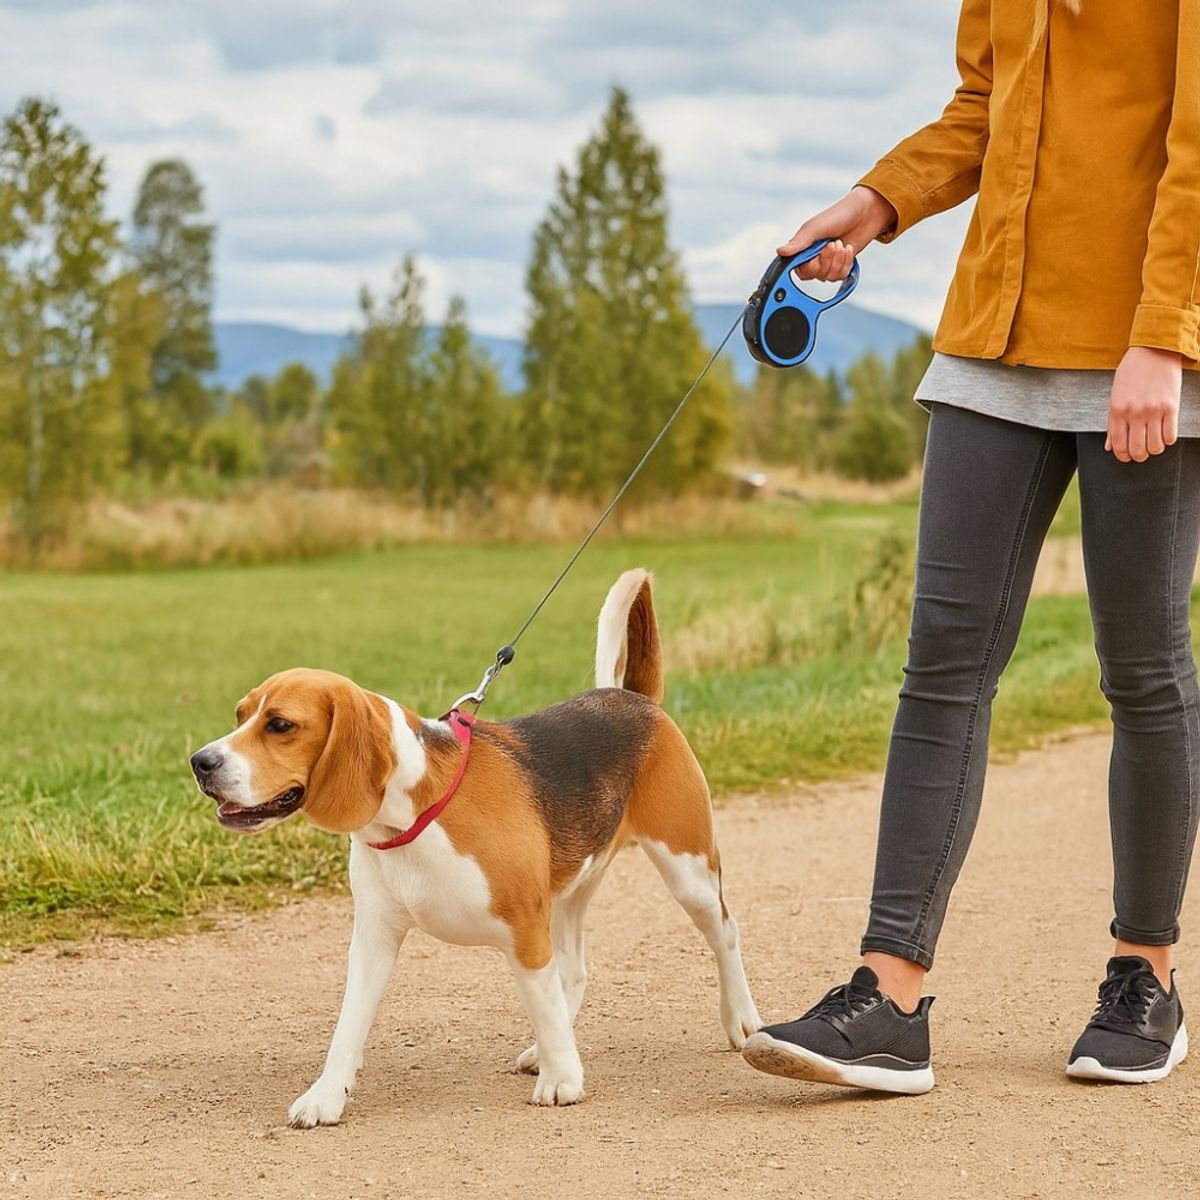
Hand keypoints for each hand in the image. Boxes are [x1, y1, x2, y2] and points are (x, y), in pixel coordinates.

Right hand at [777, 186, 897, 280]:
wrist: (864, 214)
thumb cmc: (837, 216)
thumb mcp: (815, 228)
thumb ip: (798, 242)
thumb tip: (780, 251)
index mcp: (801, 249)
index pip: (799, 269)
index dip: (810, 265)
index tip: (817, 253)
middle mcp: (812, 258)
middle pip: (814, 275)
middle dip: (826, 260)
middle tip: (832, 243)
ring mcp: (826, 263)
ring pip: (828, 277)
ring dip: (838, 260)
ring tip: (841, 244)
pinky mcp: (840, 266)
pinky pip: (840, 276)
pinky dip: (846, 263)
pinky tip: (848, 249)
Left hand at [1106, 346, 1182, 462]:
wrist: (1154, 350)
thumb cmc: (1132, 372)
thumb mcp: (1116, 395)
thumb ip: (1112, 423)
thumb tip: (1110, 446)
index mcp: (1117, 410)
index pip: (1118, 445)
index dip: (1122, 456)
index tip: (1126, 457)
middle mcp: (1134, 413)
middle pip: (1137, 450)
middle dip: (1139, 456)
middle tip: (1141, 453)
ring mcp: (1153, 410)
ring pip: (1155, 447)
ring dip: (1154, 449)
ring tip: (1153, 443)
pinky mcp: (1171, 407)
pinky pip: (1170, 436)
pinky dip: (1168, 440)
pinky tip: (1164, 434)